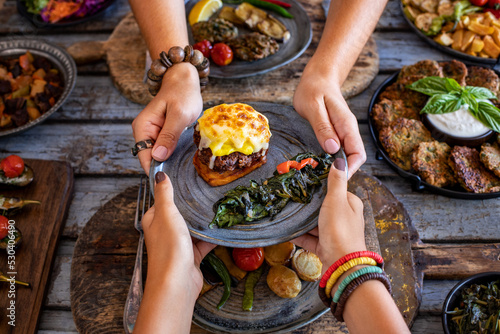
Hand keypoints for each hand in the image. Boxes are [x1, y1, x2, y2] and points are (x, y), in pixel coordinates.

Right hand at [132, 63, 202, 173]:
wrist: (184, 80)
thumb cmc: (182, 94)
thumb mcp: (179, 115)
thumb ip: (169, 136)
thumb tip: (158, 156)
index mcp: (143, 127)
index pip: (144, 156)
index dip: (154, 170)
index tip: (167, 181)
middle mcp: (144, 132)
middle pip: (150, 158)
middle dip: (163, 167)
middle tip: (179, 178)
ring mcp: (152, 134)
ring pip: (158, 155)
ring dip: (168, 162)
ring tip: (182, 170)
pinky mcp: (161, 134)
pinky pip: (164, 149)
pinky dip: (172, 154)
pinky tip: (181, 159)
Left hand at [141, 171, 214, 292]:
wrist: (176, 283)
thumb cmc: (169, 247)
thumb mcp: (166, 214)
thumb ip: (165, 194)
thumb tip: (159, 174)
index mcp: (154, 220)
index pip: (163, 199)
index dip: (174, 189)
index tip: (189, 176)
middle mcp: (164, 231)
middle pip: (180, 213)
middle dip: (193, 205)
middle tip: (209, 189)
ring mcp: (178, 244)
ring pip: (193, 228)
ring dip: (204, 221)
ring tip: (219, 205)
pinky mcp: (191, 256)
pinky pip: (204, 242)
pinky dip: (213, 237)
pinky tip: (224, 227)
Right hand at [292, 158, 366, 269]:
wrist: (341, 266)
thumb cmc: (340, 231)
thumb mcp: (336, 201)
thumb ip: (336, 181)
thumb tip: (339, 159)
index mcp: (350, 205)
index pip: (335, 190)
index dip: (320, 187)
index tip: (304, 182)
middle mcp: (345, 219)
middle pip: (323, 207)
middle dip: (308, 205)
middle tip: (291, 198)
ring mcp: (335, 235)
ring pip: (315, 223)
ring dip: (303, 221)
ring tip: (286, 213)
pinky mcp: (326, 248)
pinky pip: (310, 239)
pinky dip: (299, 235)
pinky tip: (287, 231)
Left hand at [293, 65, 365, 176]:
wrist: (318, 77)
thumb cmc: (313, 89)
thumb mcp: (313, 107)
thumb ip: (322, 127)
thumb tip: (333, 148)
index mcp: (346, 124)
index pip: (358, 153)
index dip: (350, 168)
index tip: (335, 176)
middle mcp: (348, 129)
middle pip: (355, 157)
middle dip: (345, 171)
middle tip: (327, 179)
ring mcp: (344, 131)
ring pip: (348, 154)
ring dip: (339, 166)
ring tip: (323, 174)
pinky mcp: (337, 132)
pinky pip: (340, 149)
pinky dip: (334, 159)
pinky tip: (323, 163)